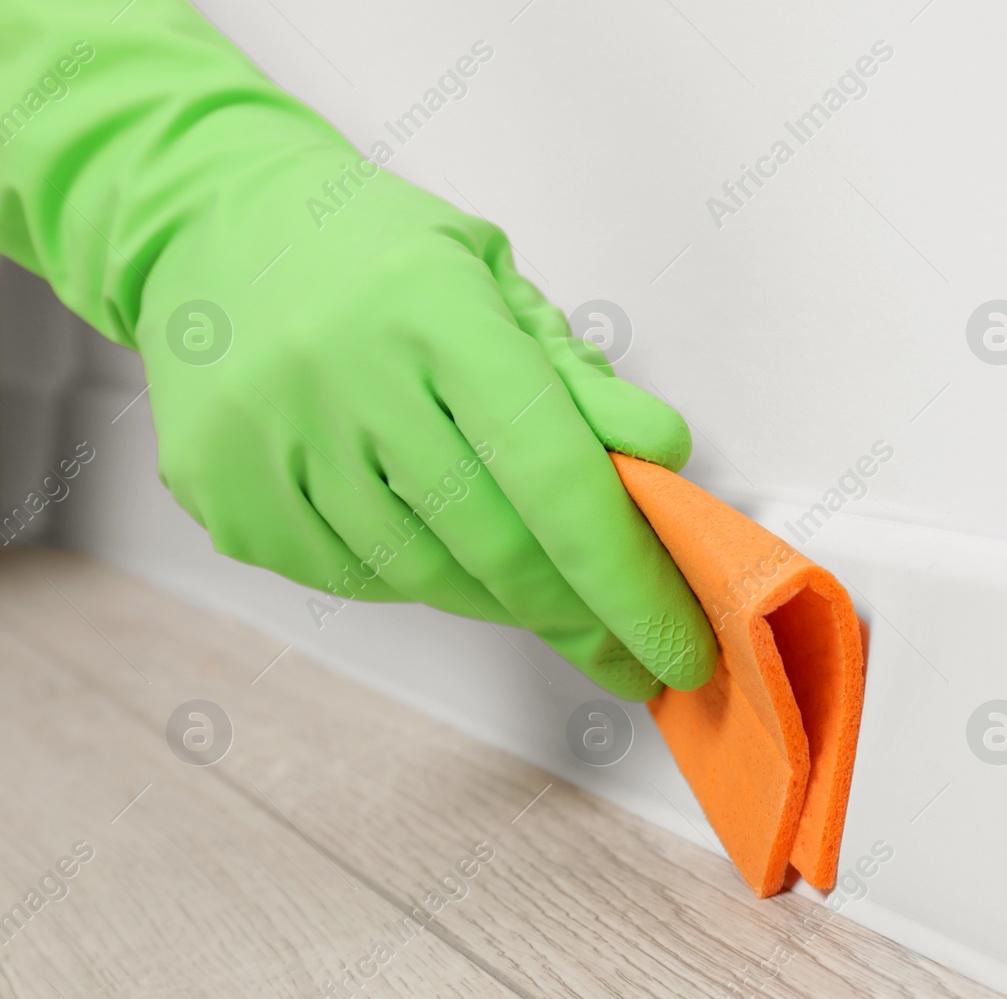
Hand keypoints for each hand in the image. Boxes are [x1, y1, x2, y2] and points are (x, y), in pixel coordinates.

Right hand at [136, 151, 713, 699]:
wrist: (211, 224)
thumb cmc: (377, 256)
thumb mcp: (492, 283)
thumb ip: (578, 377)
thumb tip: (661, 457)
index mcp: (434, 314)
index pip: (553, 474)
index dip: (626, 577)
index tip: (678, 644)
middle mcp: (345, 378)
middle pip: (496, 547)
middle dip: (582, 616)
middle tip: (633, 649)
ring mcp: (273, 445)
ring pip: (427, 580)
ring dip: (505, 600)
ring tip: (540, 583)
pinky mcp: (227, 497)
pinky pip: (355, 581)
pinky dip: (420, 580)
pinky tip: (435, 539)